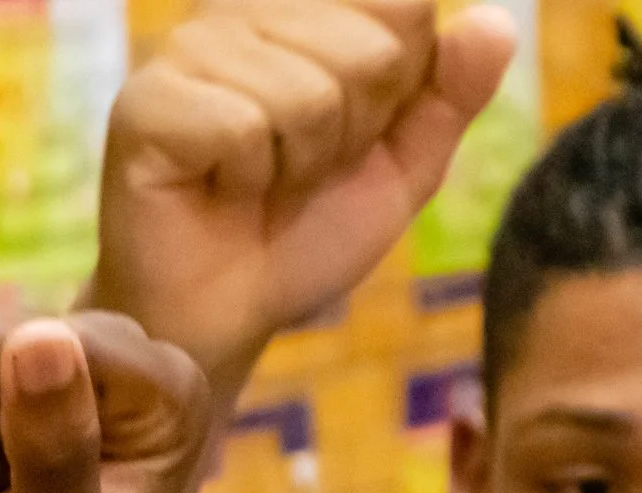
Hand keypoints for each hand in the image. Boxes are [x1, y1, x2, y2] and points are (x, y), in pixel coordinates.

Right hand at [93, 0, 515, 385]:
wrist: (231, 313)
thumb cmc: (306, 232)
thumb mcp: (400, 169)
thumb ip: (449, 98)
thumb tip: (496, 24)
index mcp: (302, 11)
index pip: (405, 6)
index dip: (399, 93)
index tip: (352, 137)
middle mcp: (241, 11)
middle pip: (369, 49)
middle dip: (355, 134)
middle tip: (302, 171)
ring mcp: (188, 49)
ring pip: (309, 92)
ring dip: (302, 164)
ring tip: (263, 182)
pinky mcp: (146, 100)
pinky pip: (244, 126)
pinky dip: (249, 178)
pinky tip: (221, 189)